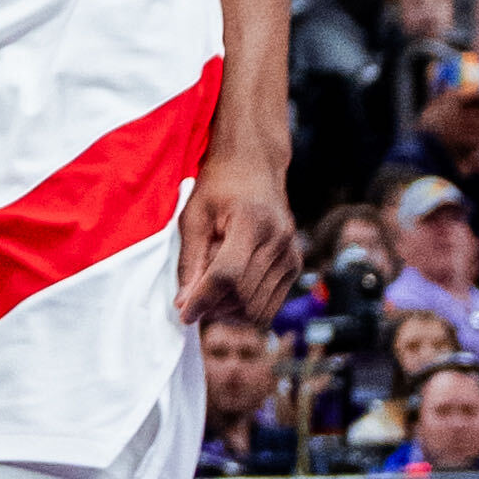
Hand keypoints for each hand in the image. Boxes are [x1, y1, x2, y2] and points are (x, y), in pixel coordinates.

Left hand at [174, 137, 300, 334]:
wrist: (255, 165)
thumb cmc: (220, 185)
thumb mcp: (195, 216)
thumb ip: (190, 261)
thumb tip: (183, 303)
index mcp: (251, 222)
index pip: (227, 274)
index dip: (203, 299)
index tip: (183, 314)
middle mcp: (278, 240)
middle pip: (243, 295)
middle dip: (213, 308)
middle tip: (190, 305)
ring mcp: (292, 254)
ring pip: (259, 306)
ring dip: (229, 313)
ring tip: (207, 300)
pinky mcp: (295, 264)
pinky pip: (271, 303)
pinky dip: (247, 309)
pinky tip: (227, 297)